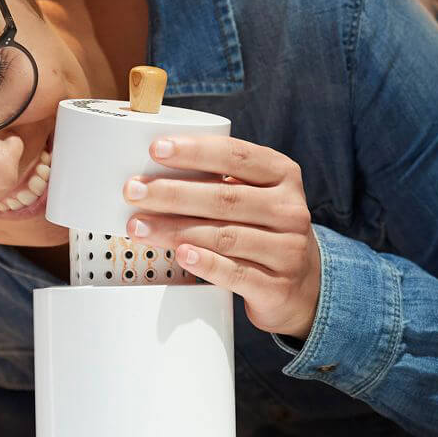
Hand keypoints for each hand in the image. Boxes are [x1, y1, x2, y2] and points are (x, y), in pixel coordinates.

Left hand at [123, 135, 320, 339]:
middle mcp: (289, 209)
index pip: (236, 155)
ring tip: (139, 227)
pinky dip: (204, 263)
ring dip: (175, 230)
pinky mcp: (276, 287)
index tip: (155, 149)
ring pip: (224, 236)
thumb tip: (151, 173)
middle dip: (172, 193)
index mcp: (282, 174)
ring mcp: (287, 250)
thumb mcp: (254, 194)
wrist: (303, 285)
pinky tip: (180, 255)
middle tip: (133, 191)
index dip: (194, 151)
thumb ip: (216, 180)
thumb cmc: (262, 228)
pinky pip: (235, 273)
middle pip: (225, 197)